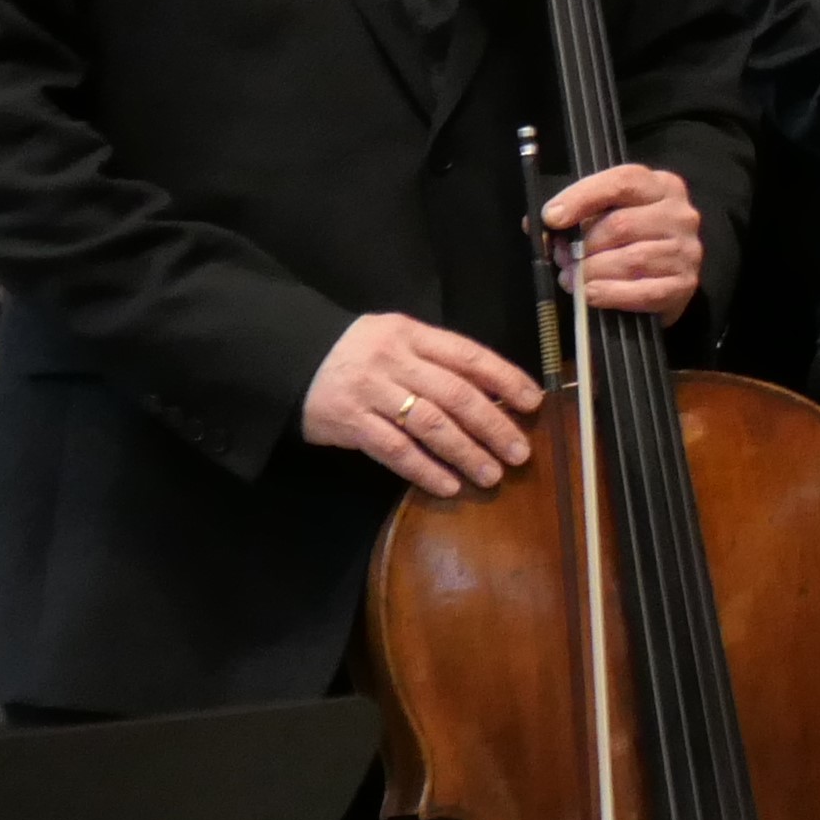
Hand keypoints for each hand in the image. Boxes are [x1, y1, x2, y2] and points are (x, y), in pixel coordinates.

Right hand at [304, 311, 542, 496]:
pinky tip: (448, 485)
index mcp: (411, 334)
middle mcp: (394, 360)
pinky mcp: (350, 422)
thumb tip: (493, 393)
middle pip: (456, 394)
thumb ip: (436, 359)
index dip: (505, 379)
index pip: (468, 355)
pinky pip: (395, 450)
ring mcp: (370, 391)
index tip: (533, 403)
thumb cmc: (355, 353)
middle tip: (520, 453)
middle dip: (493, 425)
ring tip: (491, 475)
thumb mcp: (395, 339)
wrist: (286, 360)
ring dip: (466, 453)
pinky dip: (425, 469)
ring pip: (430, 424)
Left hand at [541, 164, 703, 320]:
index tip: (551, 217)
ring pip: (631, 259)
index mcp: (660, 186)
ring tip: (573, 279)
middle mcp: (680, 215)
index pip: (621, 183)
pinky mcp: (685, 284)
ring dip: (593, 272)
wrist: (665, 277)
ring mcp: (687, 250)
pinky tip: (592, 295)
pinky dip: (611, 294)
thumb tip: (539, 225)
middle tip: (562, 259)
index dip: (581, 198)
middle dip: (583, 245)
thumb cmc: (629, 240)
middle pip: (622, 225)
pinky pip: (644, 291)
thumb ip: (576, 214)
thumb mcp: (606, 214)